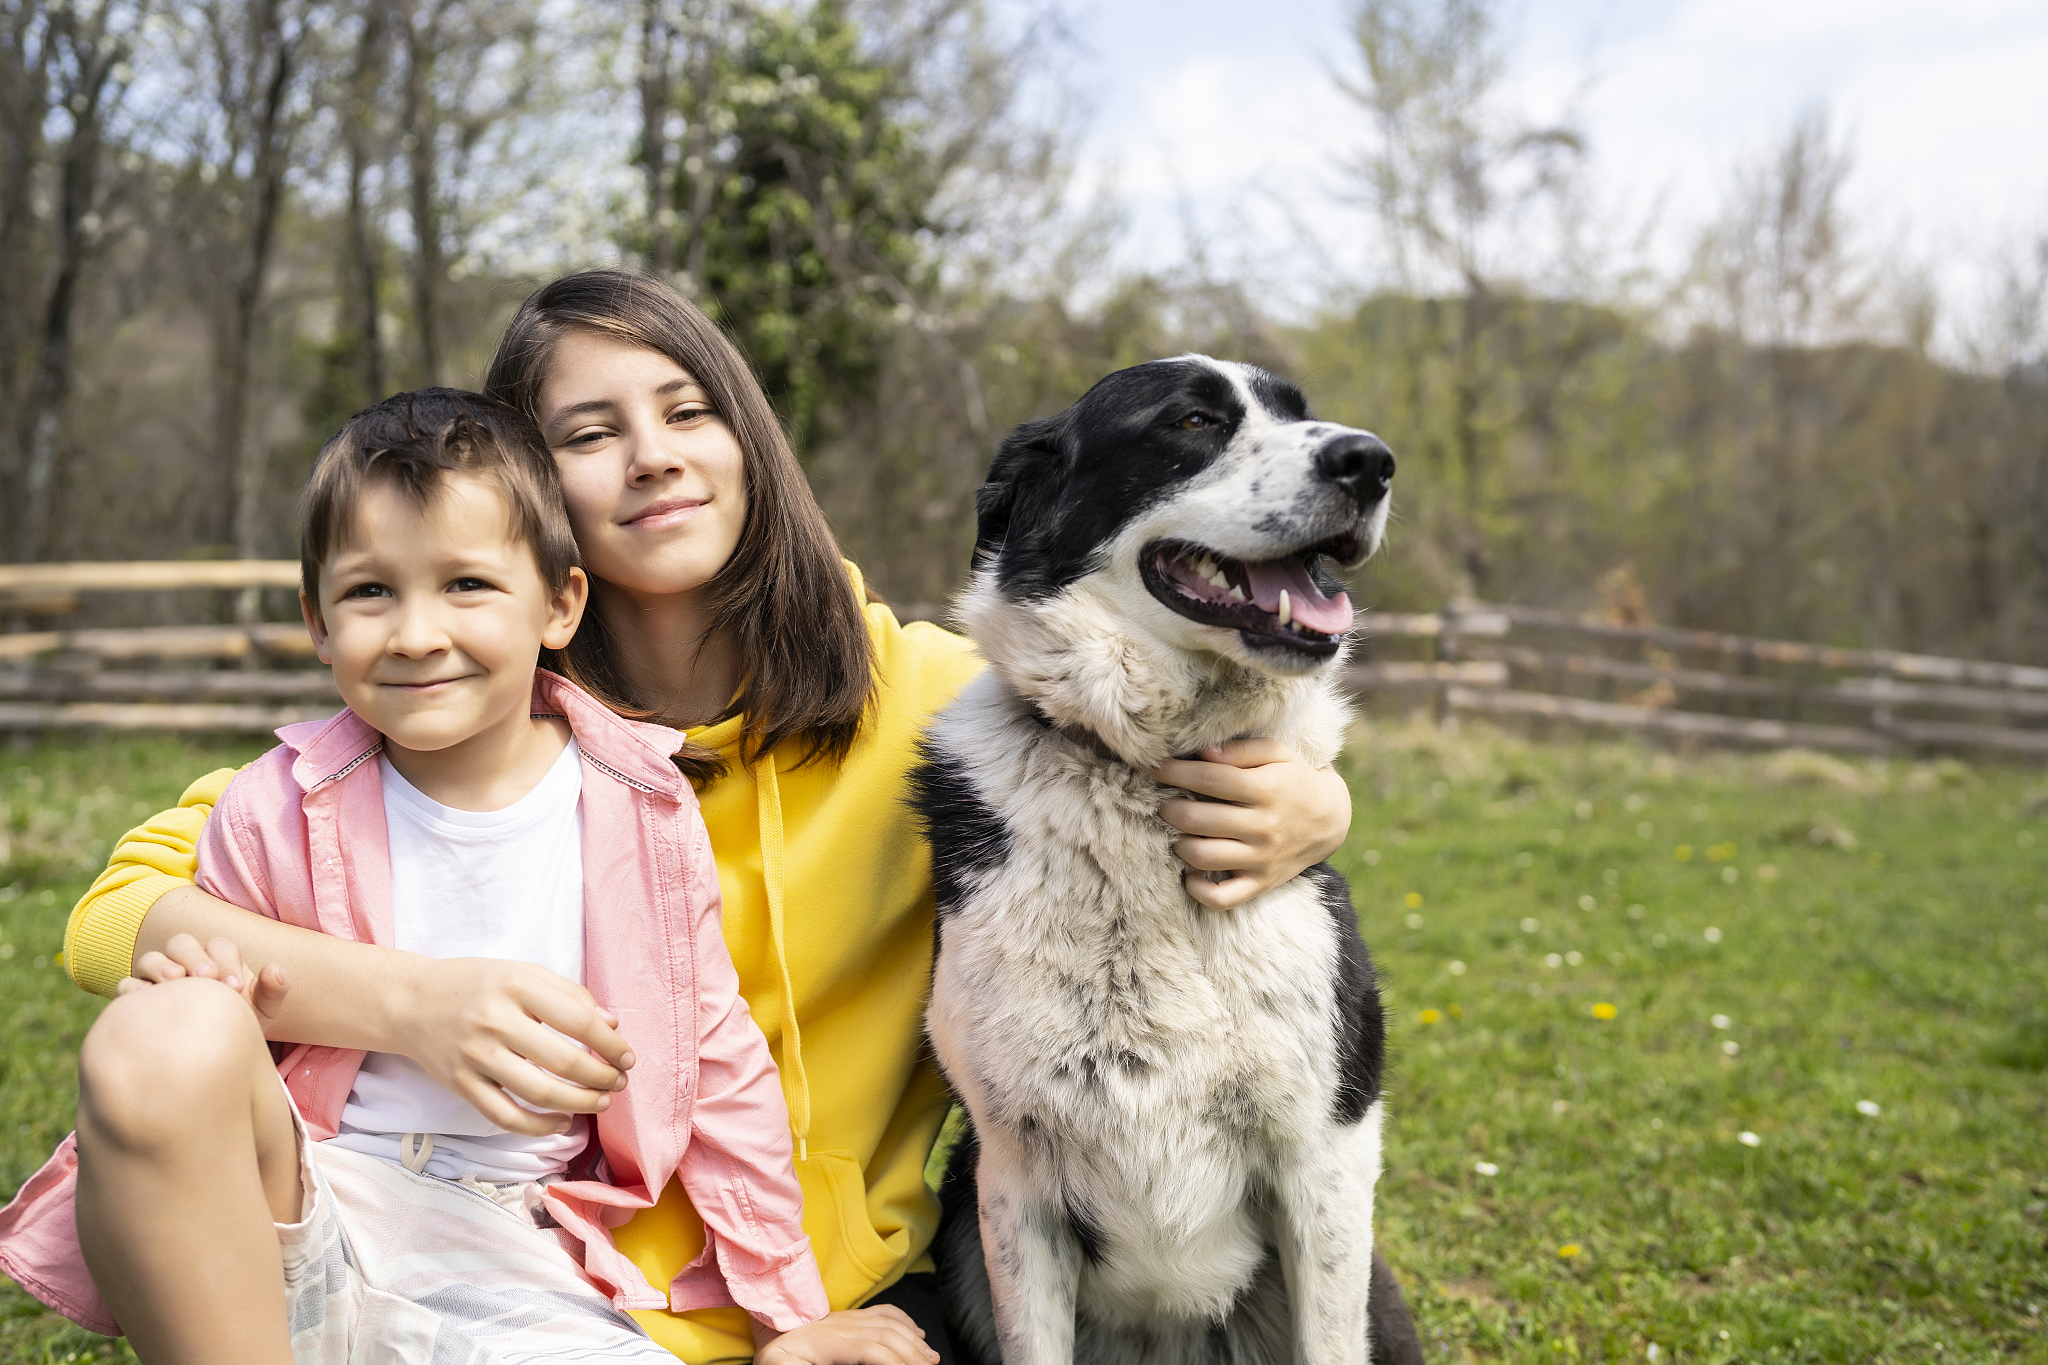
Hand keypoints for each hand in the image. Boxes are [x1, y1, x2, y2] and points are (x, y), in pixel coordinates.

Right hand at [120, 933, 288, 1025]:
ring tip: (176, 980)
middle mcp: (185, 963)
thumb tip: (274, 968)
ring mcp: (157, 979)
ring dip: (162, 966)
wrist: (210, 1056)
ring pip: (151, 959)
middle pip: (181, 943)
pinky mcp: (136, 999)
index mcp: (217, 960)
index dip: (226, 960)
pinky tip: (148, 1001)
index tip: (235, 987)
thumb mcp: (261, 1012)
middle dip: (194, 956)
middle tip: (207, 977)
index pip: (218, 945)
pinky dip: (134, 989)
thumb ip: (272, 990)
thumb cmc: (237, 1025)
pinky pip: (127, 986)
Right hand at [396, 957, 636, 1137]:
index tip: (628, 1056)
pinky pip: (505, 1116)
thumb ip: (570, 994)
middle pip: (564, 1061)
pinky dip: (538, 1126)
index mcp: (517, 986)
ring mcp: (475, 1056)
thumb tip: (612, 1025)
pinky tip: (562, 1122)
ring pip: (539, 1093)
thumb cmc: (477, 984)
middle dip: (603, 1077)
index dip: (611, 1044)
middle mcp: (495, 1021)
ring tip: (602, 1102)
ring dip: (580, 1103)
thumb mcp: (523, 973)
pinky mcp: (461, 1084)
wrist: (410, 1002)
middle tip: (620, 1082)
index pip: (580, 1021)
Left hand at [753, 1306, 937, 1364]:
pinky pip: (881, 1312)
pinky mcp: (843, 1318)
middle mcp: (837, 1325)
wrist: (760, 1331)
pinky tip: (916, 1334)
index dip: (896, 1362)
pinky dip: (904, 1322)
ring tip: (930, 1358)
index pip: (871, 1349)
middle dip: (913, 1354)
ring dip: (913, 1340)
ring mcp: (842, 1319)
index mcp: (822, 1342)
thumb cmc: (772, 1358)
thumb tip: (863, 1357)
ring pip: (888, 1322)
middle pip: (886, 1335)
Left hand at [1153, 737, 1351, 910]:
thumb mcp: (1277, 754)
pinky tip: (1189, 873)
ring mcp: (1262, 858)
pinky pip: (1222, 898)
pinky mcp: (1261, 883)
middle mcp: (1264, 826)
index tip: (1155, 768)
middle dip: (1169, 808)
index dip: (1175, 772)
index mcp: (1266, 789)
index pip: (1209, 779)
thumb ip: (1241, 750)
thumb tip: (1203, 751)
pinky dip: (1198, 891)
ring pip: (1203, 857)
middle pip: (1198, 819)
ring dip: (1179, 843)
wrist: (1330, 821)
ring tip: (1177, 833)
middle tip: (1163, 802)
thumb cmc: (1294, 780)